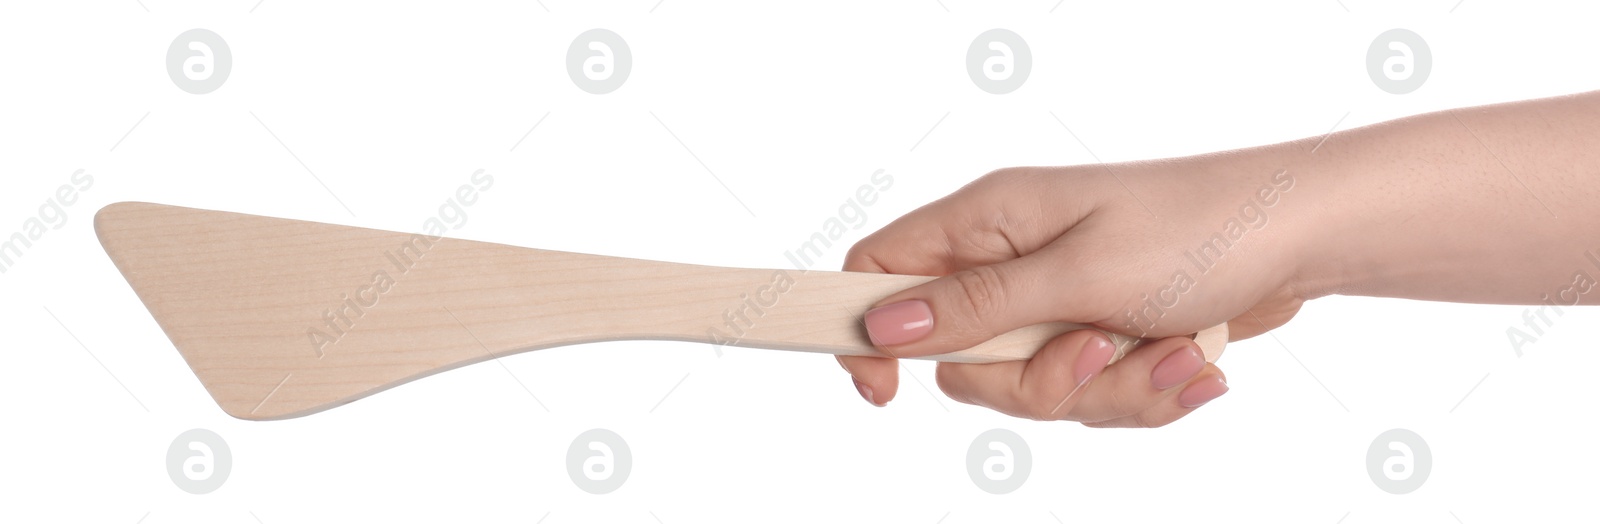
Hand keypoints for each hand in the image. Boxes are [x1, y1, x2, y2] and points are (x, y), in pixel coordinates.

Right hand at [838, 156, 1309, 426]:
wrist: (1303, 238)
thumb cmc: (1199, 230)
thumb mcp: (1078, 273)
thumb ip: (976, 306)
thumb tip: (882, 323)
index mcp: (991, 221)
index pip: (882, 269)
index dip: (869, 331)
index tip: (886, 392)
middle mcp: (1015, 261)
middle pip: (965, 361)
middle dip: (1038, 382)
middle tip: (1096, 352)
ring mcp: (1061, 302)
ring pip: (1036, 390)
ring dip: (1110, 390)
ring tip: (1174, 350)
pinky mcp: (1104, 335)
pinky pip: (1092, 398)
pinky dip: (1144, 391)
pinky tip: (1192, 359)